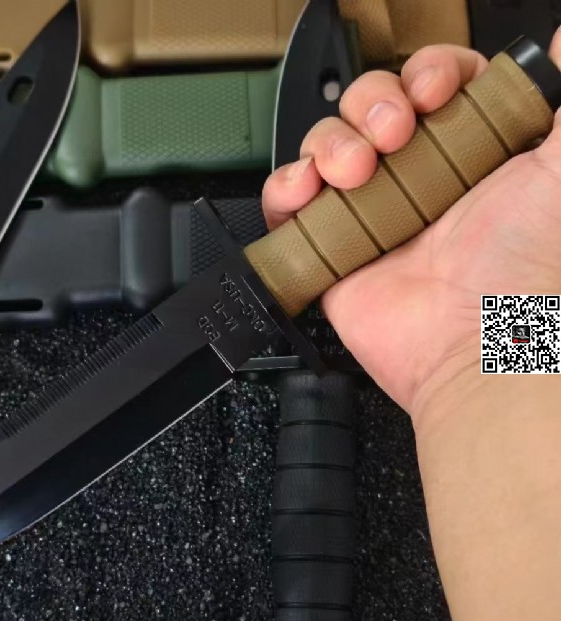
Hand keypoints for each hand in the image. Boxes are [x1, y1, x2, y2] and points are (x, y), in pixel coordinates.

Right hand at [262, 33, 560, 417]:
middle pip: (367, 107)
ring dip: (330, 143)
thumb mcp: (557, 173)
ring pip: (324, 145)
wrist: (473, 346)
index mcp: (463, 154)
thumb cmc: (520, 271)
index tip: (434, 91)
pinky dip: (285, 188)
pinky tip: (307, 192)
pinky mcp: (329, 248)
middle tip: (394, 134)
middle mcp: (412, 179)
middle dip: (371, 104)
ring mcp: (367, 213)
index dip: (425, 74)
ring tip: (355, 172)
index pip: (429, 85)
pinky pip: (286, 204)